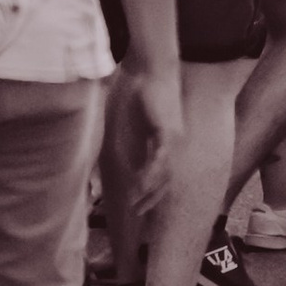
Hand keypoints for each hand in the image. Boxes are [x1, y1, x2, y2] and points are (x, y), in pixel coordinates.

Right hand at [121, 61, 185, 223]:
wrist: (150, 72)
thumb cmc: (138, 95)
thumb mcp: (129, 125)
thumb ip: (126, 145)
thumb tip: (114, 163)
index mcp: (161, 145)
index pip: (158, 175)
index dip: (149, 193)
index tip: (137, 208)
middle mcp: (170, 146)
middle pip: (165, 179)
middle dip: (152, 199)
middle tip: (138, 214)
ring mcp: (171, 139)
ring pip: (165, 172)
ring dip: (151, 191)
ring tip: (138, 206)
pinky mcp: (168, 131)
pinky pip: (162, 157)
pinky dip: (152, 172)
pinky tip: (142, 185)